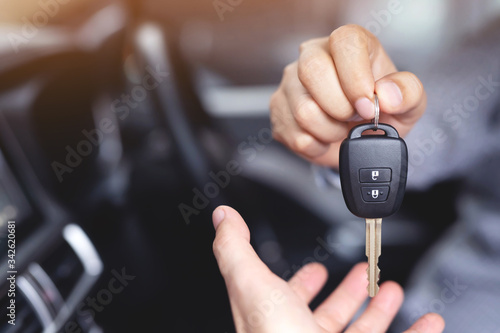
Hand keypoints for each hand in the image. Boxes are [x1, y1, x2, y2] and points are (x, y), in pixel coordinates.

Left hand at [212, 206, 443, 332]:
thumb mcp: (253, 286)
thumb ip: (236, 250)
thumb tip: (222, 218)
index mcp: (276, 318)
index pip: (286, 296)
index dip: (302, 281)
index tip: (316, 270)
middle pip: (327, 314)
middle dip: (347, 292)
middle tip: (360, 274)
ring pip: (360, 331)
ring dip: (378, 309)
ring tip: (391, 290)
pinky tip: (430, 322)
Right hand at [270, 24, 425, 167]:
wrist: (360, 138)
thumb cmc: (383, 111)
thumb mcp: (410, 103)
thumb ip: (408, 93)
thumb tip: (387, 94)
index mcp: (348, 44)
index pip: (344, 42)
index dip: (356, 76)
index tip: (367, 105)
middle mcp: (313, 56)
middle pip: (312, 71)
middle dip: (340, 107)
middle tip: (355, 118)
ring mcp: (291, 83)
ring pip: (304, 111)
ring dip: (331, 131)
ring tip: (341, 128)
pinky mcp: (279, 110)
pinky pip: (296, 135)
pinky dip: (317, 146)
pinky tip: (325, 137)